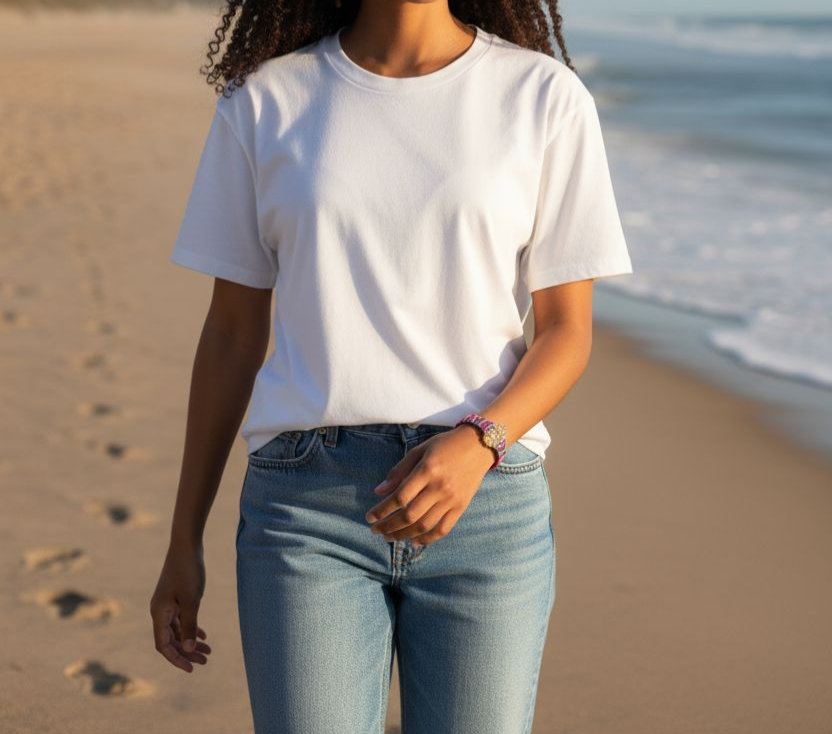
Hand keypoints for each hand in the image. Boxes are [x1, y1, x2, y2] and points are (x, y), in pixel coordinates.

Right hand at [149, 543, 211, 672]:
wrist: (186, 545)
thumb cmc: (188, 571)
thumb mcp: (191, 600)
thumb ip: (190, 625)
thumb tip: (188, 650)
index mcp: (158, 613)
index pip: (163, 645)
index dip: (176, 659)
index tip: (191, 669)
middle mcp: (159, 611)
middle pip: (170, 640)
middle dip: (186, 652)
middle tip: (205, 661)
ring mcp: (166, 604)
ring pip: (177, 630)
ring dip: (190, 642)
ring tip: (208, 651)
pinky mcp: (174, 597)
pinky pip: (180, 619)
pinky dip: (191, 628)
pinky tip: (203, 636)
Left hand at [364, 425, 494, 546]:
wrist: (479, 445)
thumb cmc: (445, 445)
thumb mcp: (419, 450)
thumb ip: (399, 471)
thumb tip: (379, 492)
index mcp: (427, 470)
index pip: (400, 497)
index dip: (382, 510)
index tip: (370, 517)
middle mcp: (440, 487)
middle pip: (409, 515)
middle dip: (388, 526)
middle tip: (375, 530)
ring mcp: (452, 499)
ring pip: (424, 525)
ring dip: (403, 535)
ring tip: (389, 537)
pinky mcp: (461, 507)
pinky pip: (442, 529)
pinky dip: (427, 538)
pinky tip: (413, 541)